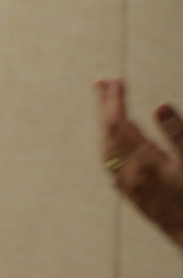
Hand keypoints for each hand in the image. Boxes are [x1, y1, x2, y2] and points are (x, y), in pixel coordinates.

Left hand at [97, 79, 182, 248]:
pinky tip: (113, 143)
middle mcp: (129, 175)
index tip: (114, 80)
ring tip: (106, 106)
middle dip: (105, 107)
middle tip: (103, 83)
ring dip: (105, 125)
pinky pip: (112, 165)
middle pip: (108, 134)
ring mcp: (129, 187)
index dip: (114, 101)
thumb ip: (178, 134)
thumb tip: (161, 107)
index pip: (119, 124)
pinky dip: (109, 145)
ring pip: (106, 150)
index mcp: (143, 163)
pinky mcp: (133, 196)